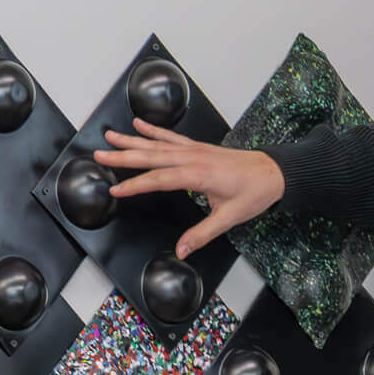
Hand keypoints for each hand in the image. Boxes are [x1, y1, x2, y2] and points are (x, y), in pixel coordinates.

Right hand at [94, 120, 284, 258]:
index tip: (115, 190)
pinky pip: (171, 137)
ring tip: (110, 136)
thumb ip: (203, 234)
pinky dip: (154, 130)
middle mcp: (193, 158)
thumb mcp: (229, 218)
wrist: (274, 172)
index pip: (158, 180)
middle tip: (99, 154)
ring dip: (132, 140)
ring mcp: (195, 150)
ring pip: (157, 143)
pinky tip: (140, 124)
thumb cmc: (255, 192)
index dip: (134, 186)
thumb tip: (182, 249)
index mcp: (198, 174)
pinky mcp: (198, 147)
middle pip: (151, 156)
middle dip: (123, 156)